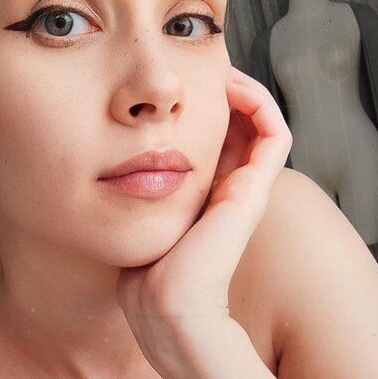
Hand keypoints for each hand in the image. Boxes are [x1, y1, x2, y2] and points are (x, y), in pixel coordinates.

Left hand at [116, 66, 292, 378]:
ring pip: (259, 123)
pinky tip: (230, 86)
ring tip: (216, 70)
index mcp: (201, 199)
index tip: (169, 93)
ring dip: (241, 90)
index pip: (209, 142)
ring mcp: (245, 190)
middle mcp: (226, 191)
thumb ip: (129, 201)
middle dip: (215, 94)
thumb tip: (102, 174)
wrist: (167, 308)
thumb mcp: (132, 226)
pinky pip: (275, 132)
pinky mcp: (255, 190)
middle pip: (235, 127)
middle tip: (194, 70)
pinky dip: (260, 102)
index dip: (195, 112)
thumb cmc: (142, 279)